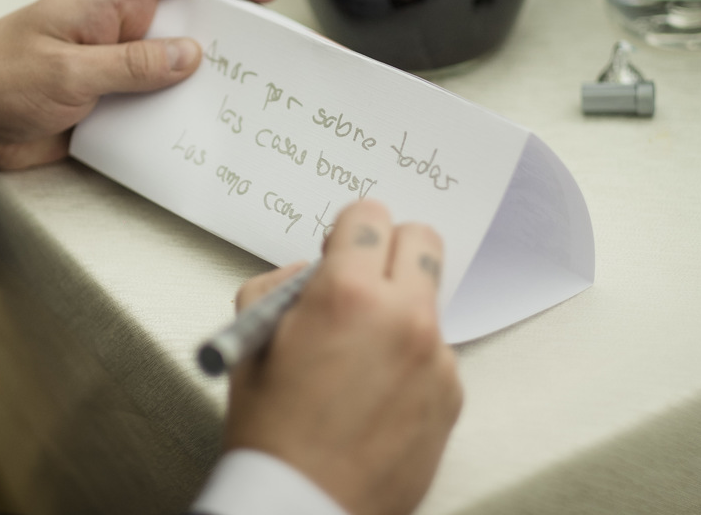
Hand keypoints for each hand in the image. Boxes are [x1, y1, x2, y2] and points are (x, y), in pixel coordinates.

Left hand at [0, 0, 278, 169]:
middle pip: (193, 17)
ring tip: (244, 108)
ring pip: (180, 69)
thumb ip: (132, 64)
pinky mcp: (112, 106)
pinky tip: (199, 139)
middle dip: (233, 35)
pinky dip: (179, 121)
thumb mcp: (67, 70)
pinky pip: (158, 109)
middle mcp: (122, 29)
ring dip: (208, 86)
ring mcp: (120, 68)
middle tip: (270, 63)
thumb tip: (192, 55)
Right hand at [225, 200, 462, 514]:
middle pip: (423, 240)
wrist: (305, 506)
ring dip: (401, 311)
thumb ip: (277, 286)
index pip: (370, 216)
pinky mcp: (452, 393)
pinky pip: (437, 352)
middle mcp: (403, 318)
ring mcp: (435, 357)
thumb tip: (308, 273)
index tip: (341, 248)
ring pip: (429, 300)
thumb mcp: (248, 341)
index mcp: (347, 295)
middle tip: (364, 280)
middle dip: (391, 251)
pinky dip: (413, 360)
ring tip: (362, 355)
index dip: (348, 230)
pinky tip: (379, 392)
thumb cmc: (273, 434)